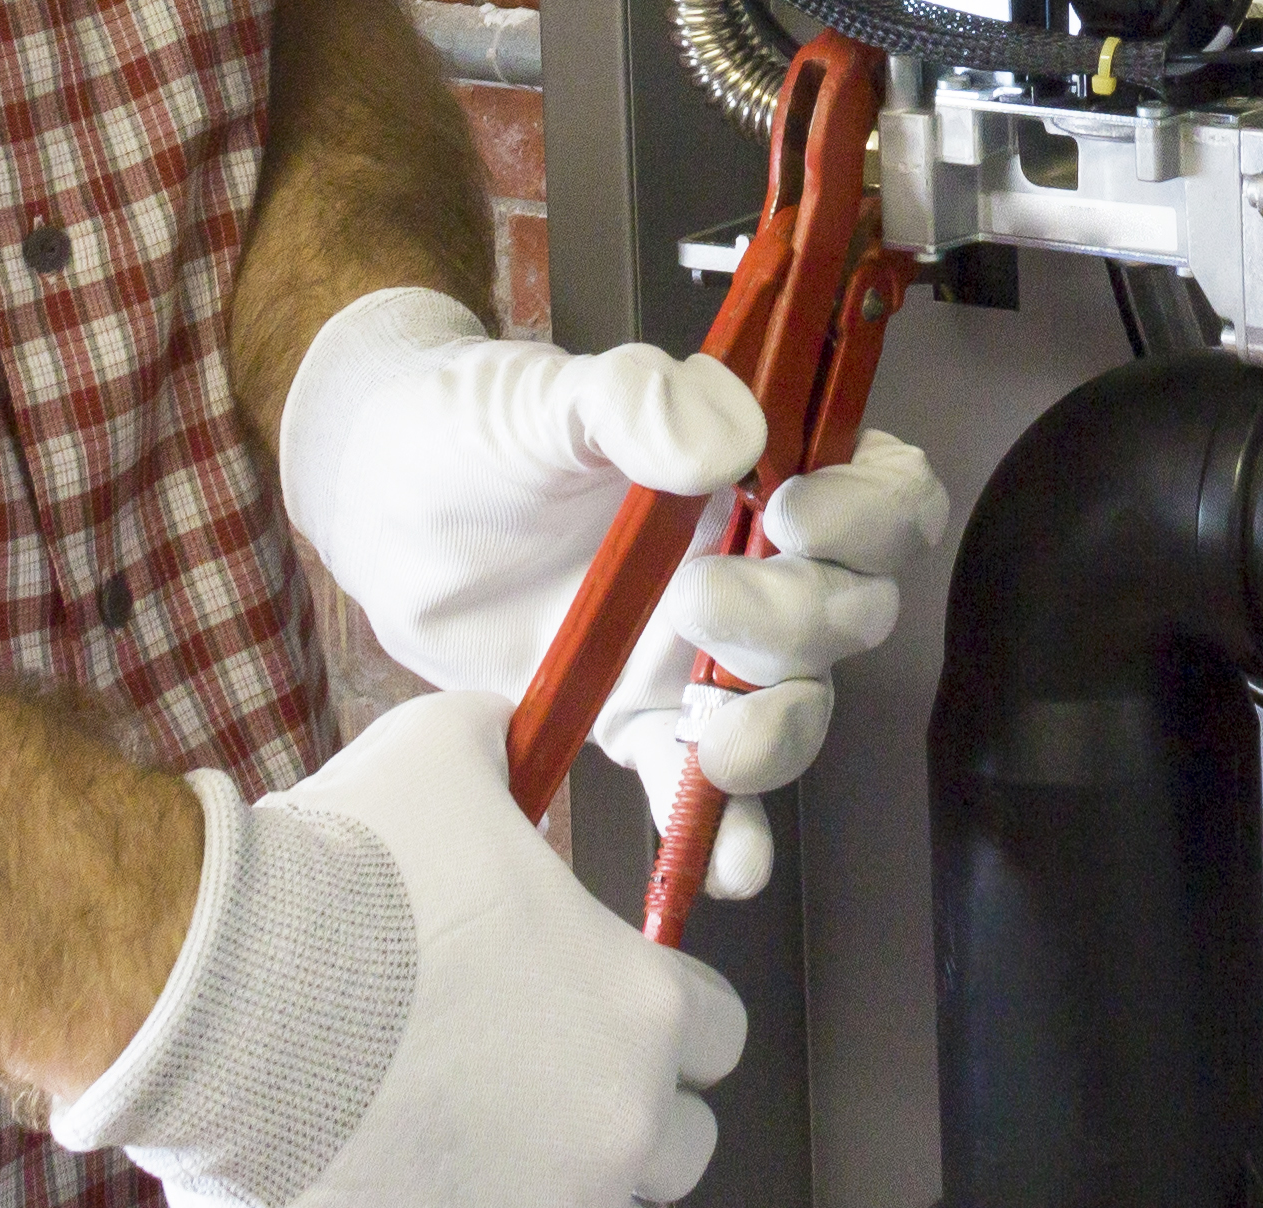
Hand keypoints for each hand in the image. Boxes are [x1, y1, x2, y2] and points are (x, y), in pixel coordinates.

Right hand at [55, 693, 745, 1207]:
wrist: (213, 988)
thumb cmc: (341, 875)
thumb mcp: (445, 755)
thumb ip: (507, 750)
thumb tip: (513, 735)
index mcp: (641, 1010)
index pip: (719, 1033)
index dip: (665, 1006)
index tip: (605, 992)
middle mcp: (613, 1128)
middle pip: (673, 1141)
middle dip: (621, 1103)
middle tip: (539, 1061)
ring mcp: (533, 1203)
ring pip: (584, 1194)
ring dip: (544, 1160)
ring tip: (458, 1105)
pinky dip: (454, 1187)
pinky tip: (397, 1143)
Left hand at [276, 290, 948, 894]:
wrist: (381, 503)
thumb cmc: (475, 428)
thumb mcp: (548, 394)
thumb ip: (635, 399)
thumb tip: (731, 439)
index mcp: (754, 469)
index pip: (881, 492)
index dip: (870, 513)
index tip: (793, 511)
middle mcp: (751, 562)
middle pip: (848, 609)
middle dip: (800, 618)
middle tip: (699, 600)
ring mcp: (696, 651)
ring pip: (795, 705)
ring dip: (778, 732)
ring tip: (712, 735)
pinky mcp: (634, 721)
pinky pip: (697, 788)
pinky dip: (722, 835)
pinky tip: (725, 868)